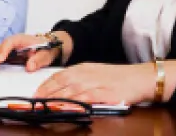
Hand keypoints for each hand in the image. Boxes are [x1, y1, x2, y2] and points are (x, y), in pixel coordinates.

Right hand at [0, 33, 59, 72]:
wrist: (47, 47)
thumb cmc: (46, 49)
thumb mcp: (46, 54)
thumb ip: (39, 60)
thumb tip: (30, 66)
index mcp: (22, 39)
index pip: (10, 42)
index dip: (4, 50)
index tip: (0, 59)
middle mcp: (12, 43)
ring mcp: (7, 49)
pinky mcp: (5, 55)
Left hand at [33, 62, 157, 105]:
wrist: (141, 78)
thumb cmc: (120, 77)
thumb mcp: (96, 73)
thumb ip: (80, 79)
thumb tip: (64, 88)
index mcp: (83, 68)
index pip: (59, 75)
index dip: (46, 84)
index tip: (35, 93)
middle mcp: (86, 74)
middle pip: (61, 83)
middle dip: (46, 92)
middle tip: (34, 101)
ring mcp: (95, 84)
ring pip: (70, 91)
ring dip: (55, 99)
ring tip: (44, 106)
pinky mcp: (104, 94)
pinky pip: (85, 99)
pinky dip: (74, 103)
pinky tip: (65, 107)